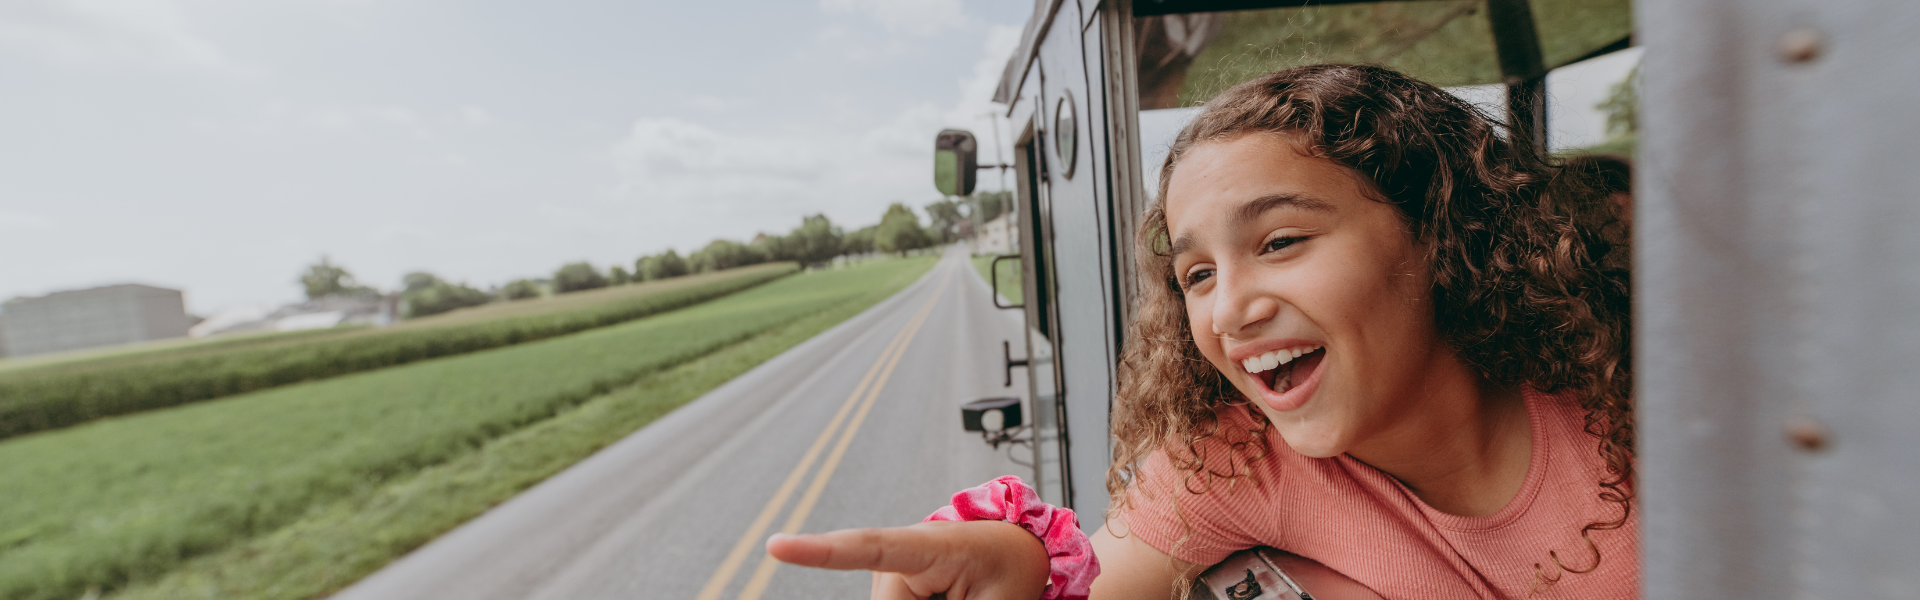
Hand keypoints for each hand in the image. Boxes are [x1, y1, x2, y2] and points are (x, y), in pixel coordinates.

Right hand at [767, 520, 1050, 599]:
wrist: (1012, 549)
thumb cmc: (1010, 568)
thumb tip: (887, 599)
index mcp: (932, 544)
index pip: (870, 546)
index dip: (821, 550)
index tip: (777, 546)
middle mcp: (900, 557)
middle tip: (959, 595)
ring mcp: (889, 576)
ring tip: (957, 594)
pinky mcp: (889, 590)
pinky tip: (944, 595)